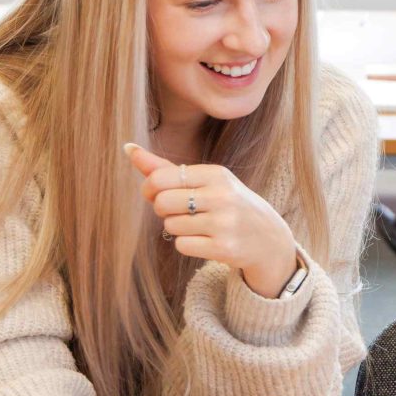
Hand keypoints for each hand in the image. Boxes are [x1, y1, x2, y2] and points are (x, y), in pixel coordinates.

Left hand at [126, 144, 299, 297]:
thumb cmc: (228, 203)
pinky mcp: (224, 248)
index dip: (150, 189)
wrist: (267, 237)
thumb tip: (128, 148)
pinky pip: (182, 245)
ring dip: (177, 228)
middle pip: (162, 203)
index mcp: (216, 174)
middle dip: (164, 210)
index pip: (161, 178)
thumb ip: (165, 167)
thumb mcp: (205, 181)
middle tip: (181, 212)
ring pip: (171, 226)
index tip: (159, 194)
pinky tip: (205, 240)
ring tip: (199, 225)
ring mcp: (224, 223)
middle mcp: (222, 196)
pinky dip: (187, 244)